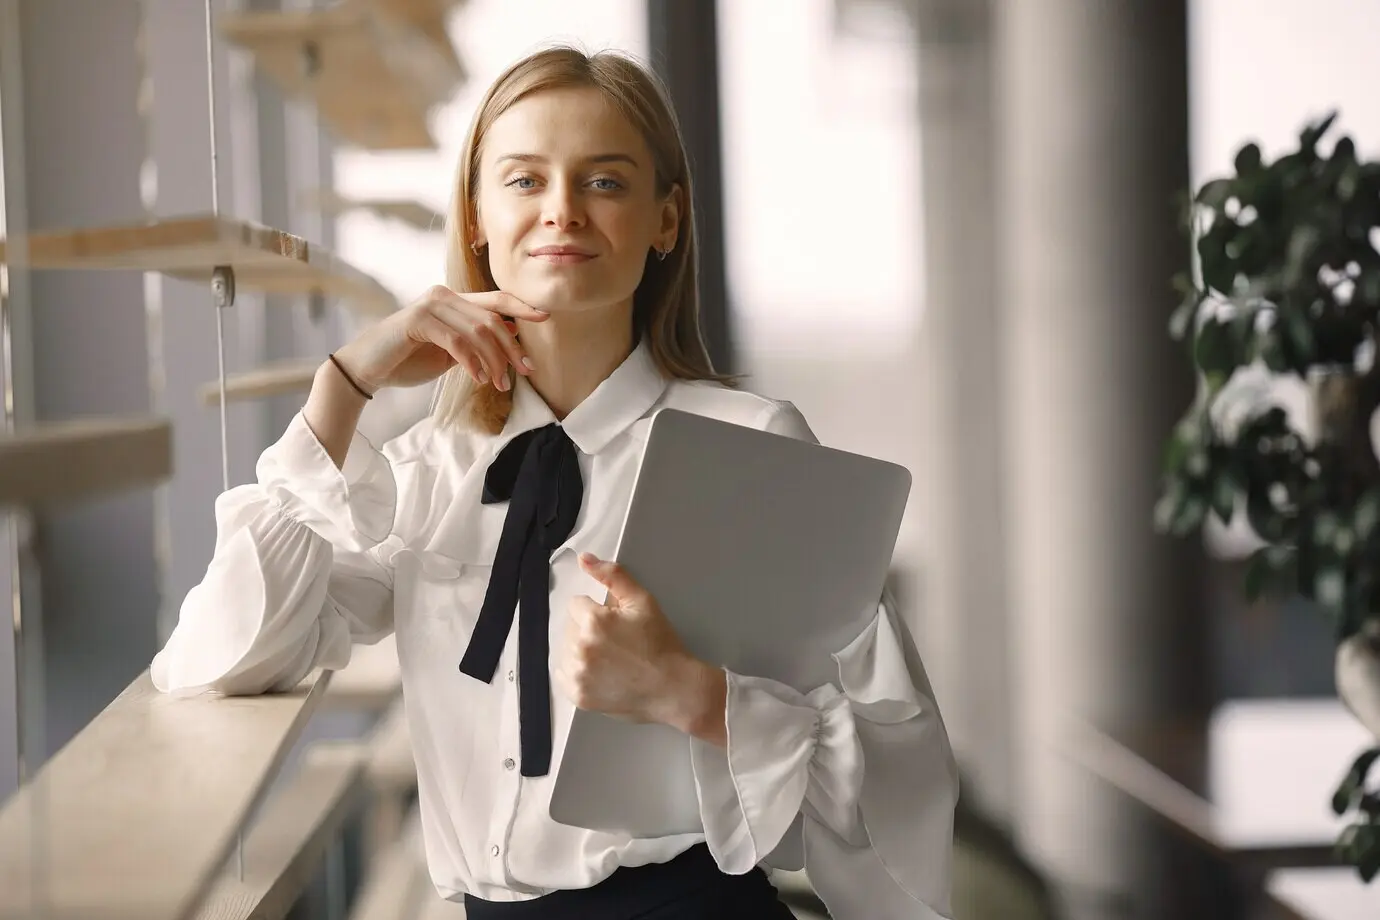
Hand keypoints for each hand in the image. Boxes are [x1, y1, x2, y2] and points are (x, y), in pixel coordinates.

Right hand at [332, 285, 549, 392]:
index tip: (546, 317)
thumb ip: (477, 341)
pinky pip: (457, 341)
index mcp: (453, 300)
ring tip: (498, 384)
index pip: (496, 300)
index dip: (522, 306)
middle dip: (512, 348)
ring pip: (479, 330)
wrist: (368, 368)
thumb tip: (514, 331)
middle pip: (493, 318)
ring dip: (494, 360)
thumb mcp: (451, 352)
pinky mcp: (418, 320)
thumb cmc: (408, 360)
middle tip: (525, 372)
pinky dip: (472, 362)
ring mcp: (430, 305)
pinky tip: (477, 378)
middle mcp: (443, 296)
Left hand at [556, 554, 726, 741]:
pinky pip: (563, 675)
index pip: (576, 604)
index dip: (596, 611)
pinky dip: (576, 672)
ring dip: (581, 650)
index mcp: (593, 621)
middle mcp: (580, 648)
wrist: (673, 688)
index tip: (615, 622)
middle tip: (616, 641)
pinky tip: (599, 672)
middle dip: (587, 629)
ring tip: (609, 657)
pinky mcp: (578, 695)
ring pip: (565, 650)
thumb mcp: (642, 601)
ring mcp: (578, 674)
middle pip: (569, 627)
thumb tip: (584, 559)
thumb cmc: (661, 644)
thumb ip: (613, 575)